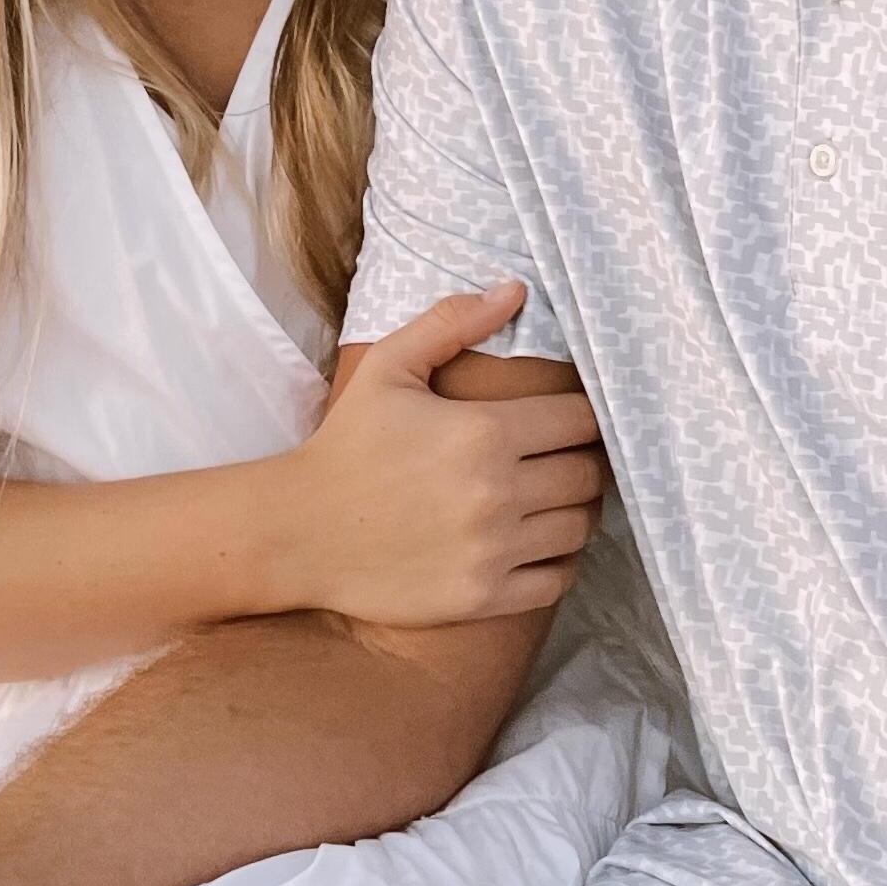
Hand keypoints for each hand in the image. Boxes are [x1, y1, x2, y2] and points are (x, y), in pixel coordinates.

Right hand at [265, 286, 602, 627]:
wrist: (298, 532)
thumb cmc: (347, 445)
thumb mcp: (390, 368)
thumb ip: (453, 323)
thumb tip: (515, 289)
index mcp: (484, 432)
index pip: (581, 421)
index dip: (585, 417)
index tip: (569, 421)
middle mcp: (497, 493)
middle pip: (588, 475)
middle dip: (584, 463)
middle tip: (564, 460)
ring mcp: (492, 550)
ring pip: (579, 527)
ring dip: (575, 511)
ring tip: (552, 500)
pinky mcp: (482, 596)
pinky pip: (557, 579)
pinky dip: (558, 561)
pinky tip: (537, 545)